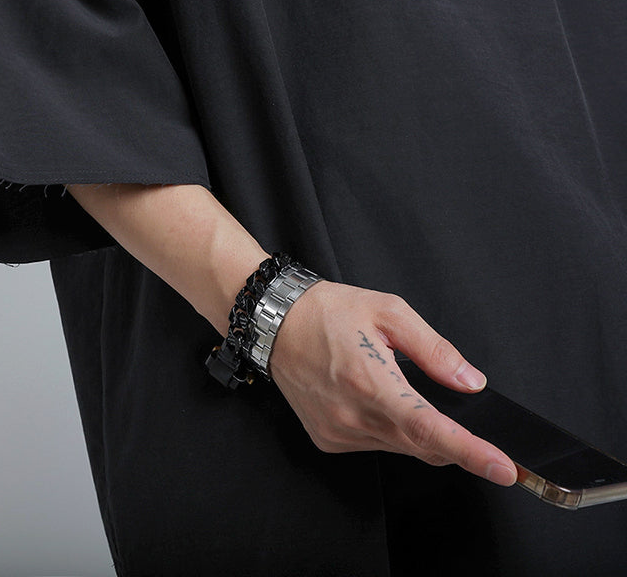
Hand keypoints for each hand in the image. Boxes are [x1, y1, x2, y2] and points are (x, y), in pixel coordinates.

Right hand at [268, 279, 517, 486]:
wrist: (276, 323)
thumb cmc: (328, 311)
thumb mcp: (388, 312)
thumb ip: (434, 350)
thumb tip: (470, 382)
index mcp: (371, 381)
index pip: (431, 429)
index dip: (471, 452)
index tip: (504, 469)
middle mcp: (353, 415)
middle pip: (422, 445)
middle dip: (452, 439)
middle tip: (464, 421)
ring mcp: (338, 432)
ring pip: (400, 448)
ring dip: (417, 431)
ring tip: (400, 390)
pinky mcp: (327, 439)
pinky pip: (375, 445)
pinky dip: (390, 430)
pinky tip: (376, 400)